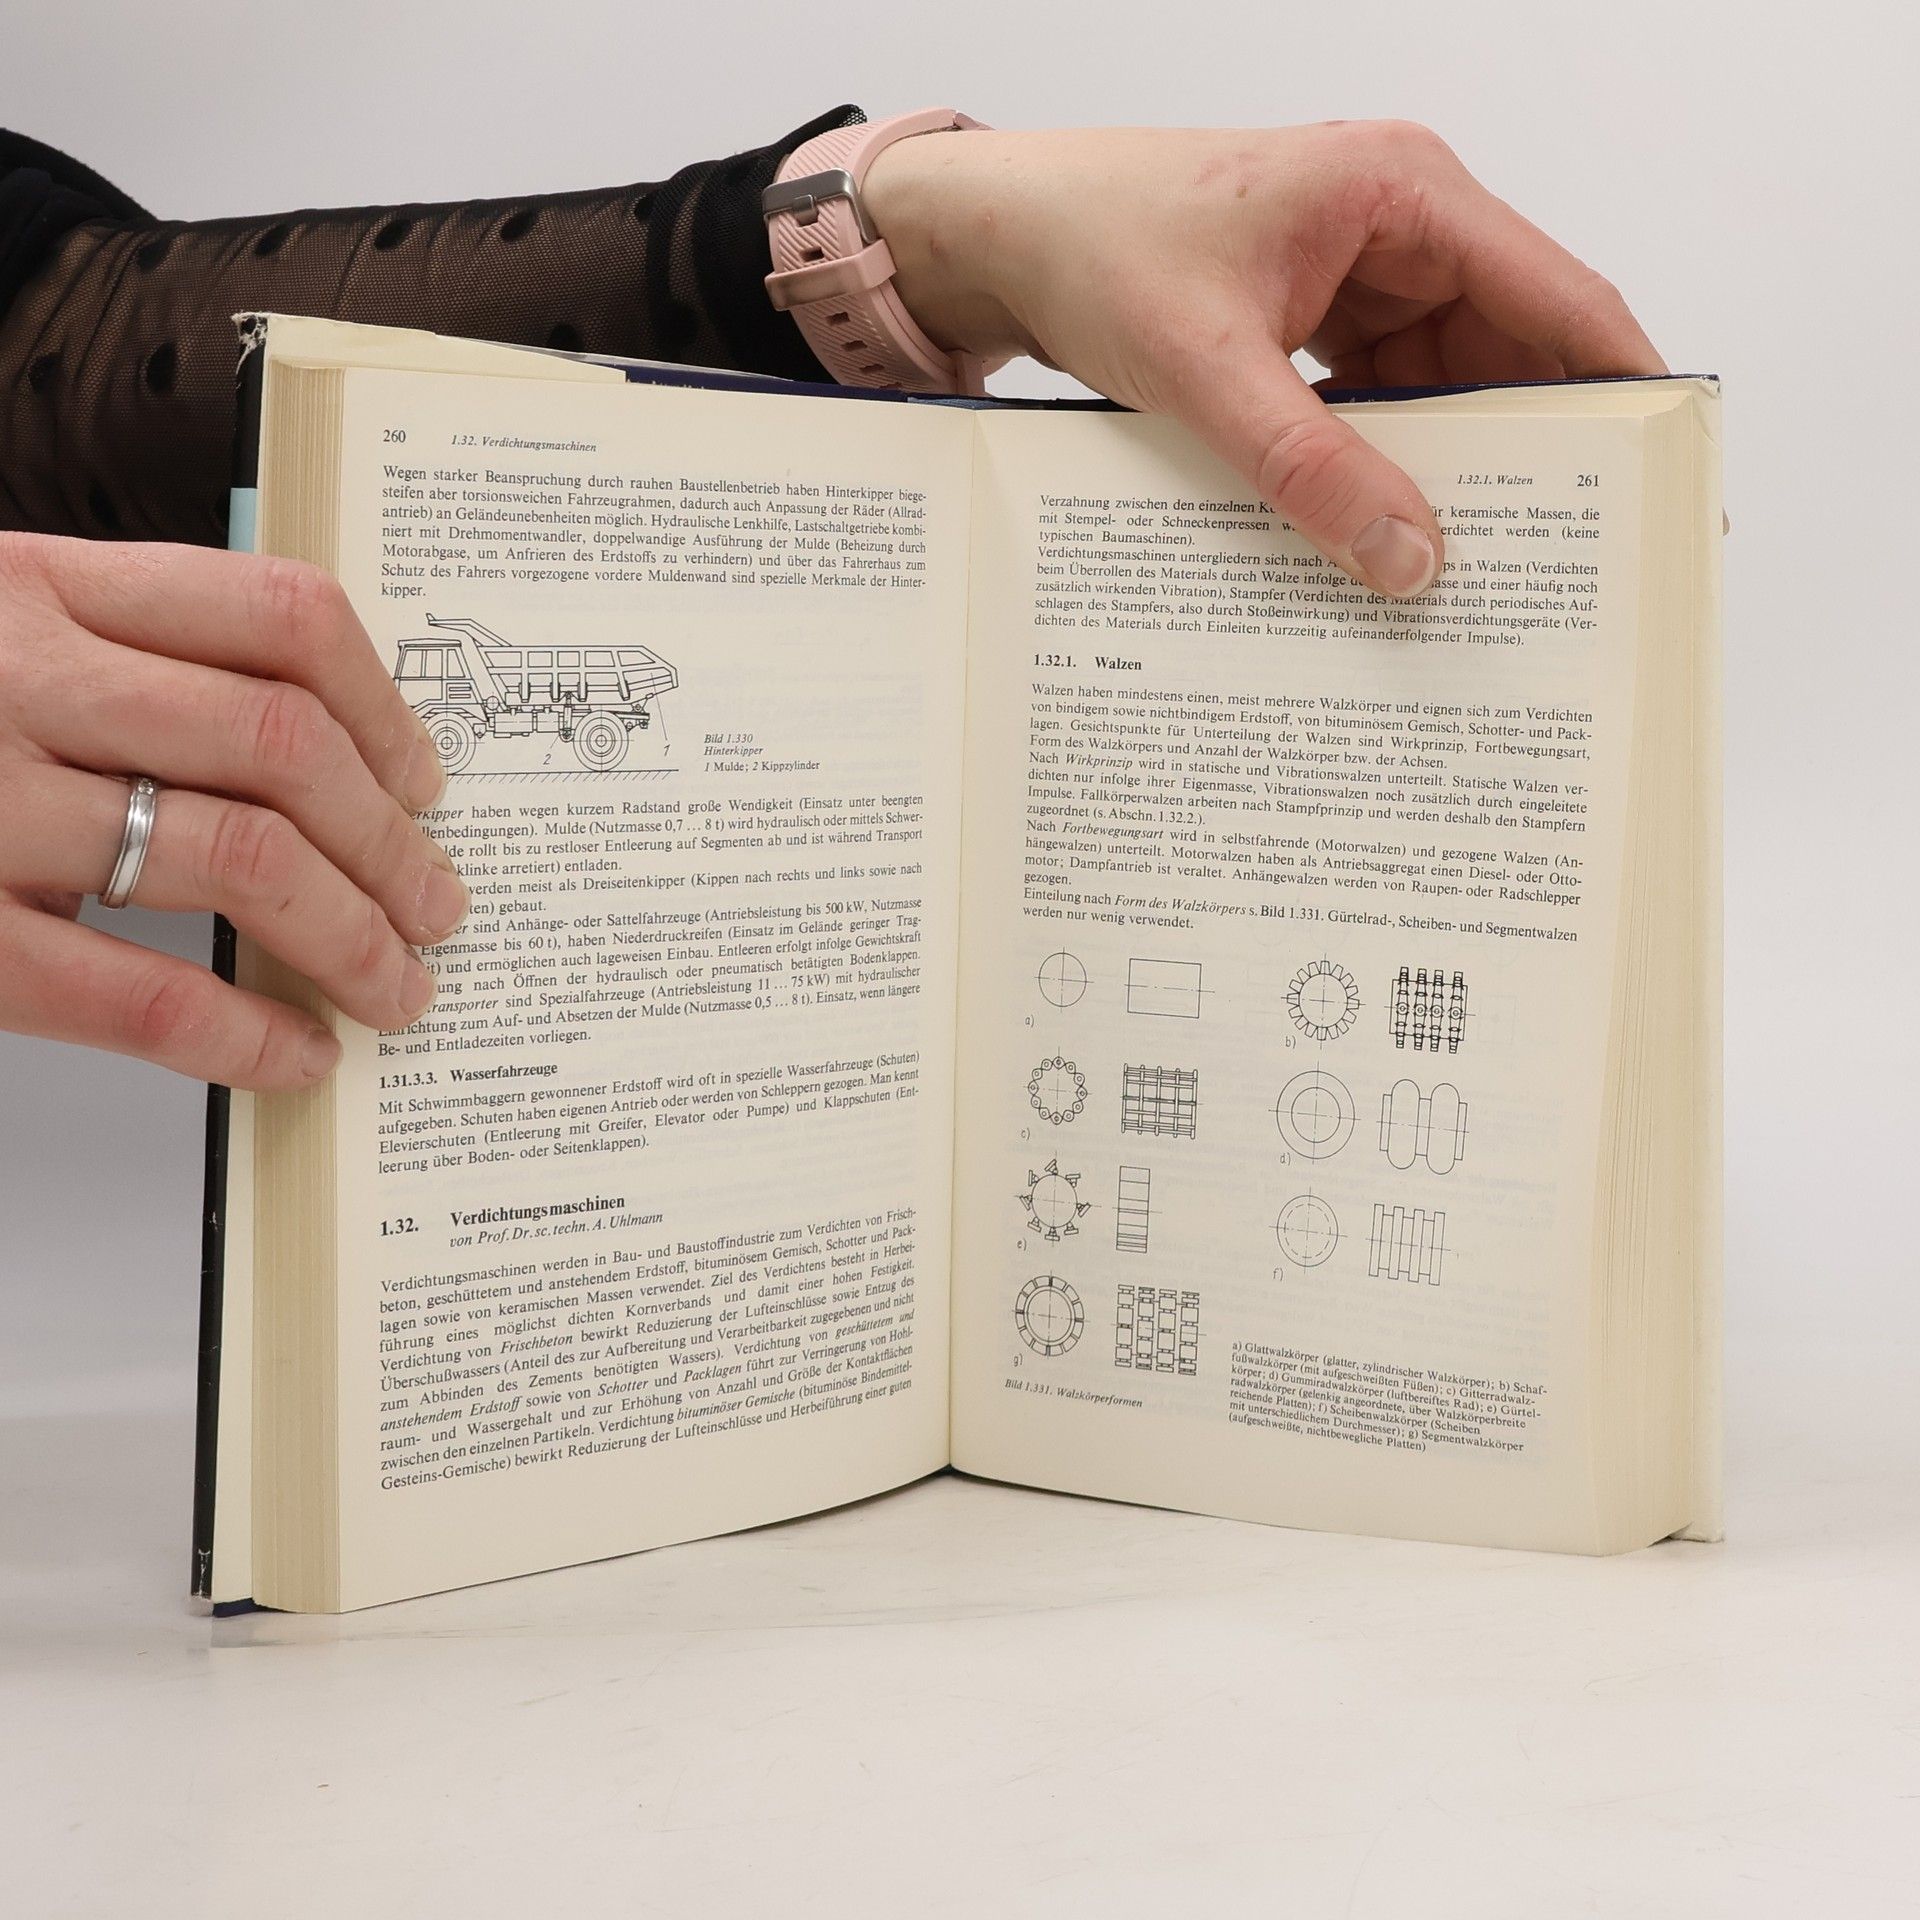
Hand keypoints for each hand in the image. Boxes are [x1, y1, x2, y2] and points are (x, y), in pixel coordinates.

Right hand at [0, 535, 463, 1088]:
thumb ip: (120, 651)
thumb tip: (316, 750)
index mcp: (39, 584)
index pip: (279, 615)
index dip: (387, 710)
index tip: (425, 780)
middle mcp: (16, 674)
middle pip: (285, 746)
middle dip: (393, 843)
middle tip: (437, 905)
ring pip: (239, 857)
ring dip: (353, 935)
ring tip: (397, 983)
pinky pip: (134, 989)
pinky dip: (242, 1033)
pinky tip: (296, 1056)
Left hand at [867, 120, 1665, 595]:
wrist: (1002, 233)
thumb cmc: (1095, 246)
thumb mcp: (1208, 369)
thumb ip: (1311, 468)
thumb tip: (1411, 558)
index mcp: (1405, 192)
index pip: (1559, 297)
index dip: (1626, 390)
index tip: (1666, 480)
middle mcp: (1402, 224)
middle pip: (1513, 350)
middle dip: (1539, 450)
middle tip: (1570, 557)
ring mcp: (1361, 273)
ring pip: (1447, 385)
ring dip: (1458, 466)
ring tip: (1484, 564)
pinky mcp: (1318, 319)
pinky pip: (1385, 399)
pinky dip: (1391, 460)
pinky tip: (1390, 530)